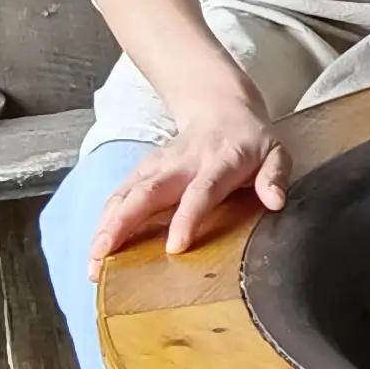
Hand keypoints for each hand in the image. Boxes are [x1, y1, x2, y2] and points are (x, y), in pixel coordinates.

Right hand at [90, 100, 288, 267]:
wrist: (222, 107)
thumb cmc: (251, 141)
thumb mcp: (276, 153)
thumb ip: (276, 176)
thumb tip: (275, 201)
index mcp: (219, 163)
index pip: (201, 191)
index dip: (187, 217)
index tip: (175, 247)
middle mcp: (182, 163)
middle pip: (148, 191)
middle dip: (124, 222)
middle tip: (105, 254)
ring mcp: (157, 166)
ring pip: (126, 193)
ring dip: (106, 225)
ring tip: (93, 261)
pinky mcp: (142, 171)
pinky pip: (119, 195)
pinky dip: (104, 221)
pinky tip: (95, 249)